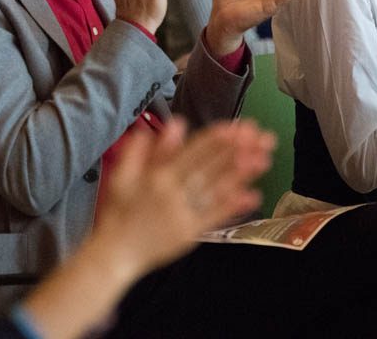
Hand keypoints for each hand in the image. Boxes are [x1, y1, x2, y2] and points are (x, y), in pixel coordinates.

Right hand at [92, 118, 273, 277]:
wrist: (113, 252)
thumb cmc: (119, 211)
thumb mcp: (123, 174)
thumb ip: (146, 148)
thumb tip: (174, 125)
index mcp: (156, 177)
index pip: (192, 153)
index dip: (216, 139)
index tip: (237, 127)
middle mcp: (172, 194)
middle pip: (210, 168)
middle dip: (237, 151)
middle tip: (261, 137)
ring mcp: (182, 215)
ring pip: (215, 190)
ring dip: (241, 175)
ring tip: (263, 160)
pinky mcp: (189, 234)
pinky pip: (214, 218)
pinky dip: (233, 207)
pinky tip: (252, 195)